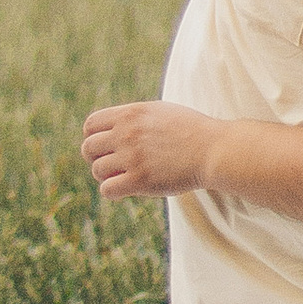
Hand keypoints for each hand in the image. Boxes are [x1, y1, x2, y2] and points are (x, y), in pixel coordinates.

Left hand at [82, 100, 215, 202]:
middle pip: (88, 148)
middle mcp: (126, 133)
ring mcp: (132, 157)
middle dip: (96, 158)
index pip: (91, 125)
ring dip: (106, 176)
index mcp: (130, 113)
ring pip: (97, 170)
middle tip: (111, 165)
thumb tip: (113, 126)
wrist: (214, 149)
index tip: (105, 147)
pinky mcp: (140, 180)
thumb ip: (134, 117)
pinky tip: (126, 189)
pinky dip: (113, 191)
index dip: (93, 137)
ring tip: (123, 177)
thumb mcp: (159, 112)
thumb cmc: (191, 131)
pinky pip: (107, 189)